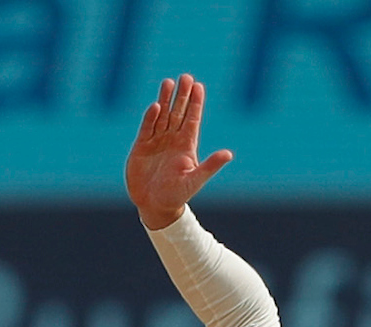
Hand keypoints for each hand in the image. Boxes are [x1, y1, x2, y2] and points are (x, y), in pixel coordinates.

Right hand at [125, 74, 232, 229]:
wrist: (155, 206)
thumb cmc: (178, 195)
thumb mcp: (195, 179)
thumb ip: (210, 165)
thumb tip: (229, 154)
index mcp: (187, 146)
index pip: (192, 120)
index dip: (195, 103)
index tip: (199, 86)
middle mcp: (172, 141)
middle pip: (178, 113)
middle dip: (182, 95)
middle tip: (186, 76)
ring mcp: (157, 142)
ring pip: (163, 115)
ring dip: (166, 99)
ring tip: (169, 82)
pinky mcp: (141, 146)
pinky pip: (147, 127)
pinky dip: (151, 116)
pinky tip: (156, 105)